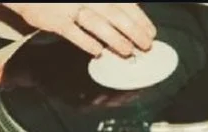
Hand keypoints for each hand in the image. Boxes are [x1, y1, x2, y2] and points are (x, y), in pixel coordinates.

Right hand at [3, 3, 155, 57]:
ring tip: (128, 52)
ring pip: (98, 24)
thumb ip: (107, 4)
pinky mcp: (57, 21)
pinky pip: (74, 33)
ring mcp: (71, 8)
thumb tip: (129, 18)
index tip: (150, 32)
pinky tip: (97, 51)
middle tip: (145, 46)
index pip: (125, 2)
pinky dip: (86, 42)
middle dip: (134, 31)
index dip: (140, 18)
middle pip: (116, 14)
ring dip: (115, 39)